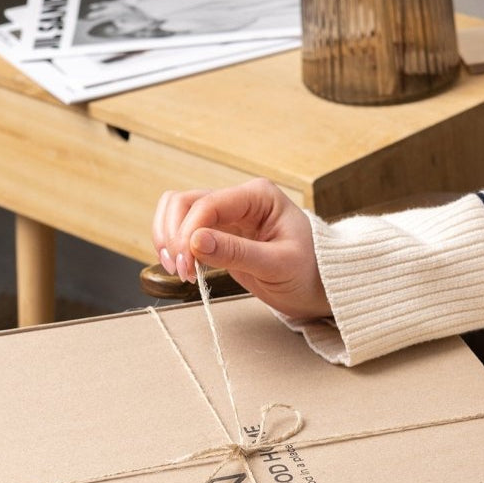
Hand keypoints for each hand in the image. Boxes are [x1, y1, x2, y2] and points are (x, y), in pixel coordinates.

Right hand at [151, 179, 331, 319]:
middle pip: (184, 202)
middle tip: (182, 270)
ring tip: (177, 269)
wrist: (316, 286)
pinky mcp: (218, 233)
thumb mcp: (278, 264)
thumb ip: (237, 252)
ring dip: (167, 237)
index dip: (188, 233)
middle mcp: (238, 199)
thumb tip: (195, 243)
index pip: (208, 204)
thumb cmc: (308, 271)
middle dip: (175, 235)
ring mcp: (226, 215)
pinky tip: (180, 266)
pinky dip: (173, 244)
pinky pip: (183, 229)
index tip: (187, 265)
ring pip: (177, 211)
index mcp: (258, 196)